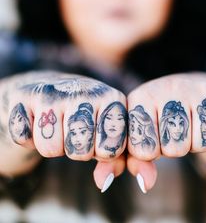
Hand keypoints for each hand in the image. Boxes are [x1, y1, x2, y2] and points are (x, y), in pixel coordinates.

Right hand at [6, 71, 126, 191]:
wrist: (55, 89)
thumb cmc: (88, 116)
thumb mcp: (107, 133)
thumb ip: (114, 160)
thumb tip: (104, 183)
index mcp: (112, 100)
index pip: (111, 149)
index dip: (103, 153)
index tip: (100, 141)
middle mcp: (85, 91)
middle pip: (80, 152)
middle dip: (78, 151)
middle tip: (76, 134)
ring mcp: (54, 92)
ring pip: (50, 148)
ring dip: (54, 146)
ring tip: (59, 128)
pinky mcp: (25, 95)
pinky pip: (24, 138)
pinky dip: (30, 138)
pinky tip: (38, 121)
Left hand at [127, 73, 205, 192]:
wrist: (194, 92)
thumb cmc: (161, 118)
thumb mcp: (141, 134)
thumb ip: (126, 159)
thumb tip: (128, 185)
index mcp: (141, 98)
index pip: (142, 149)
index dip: (151, 151)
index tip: (153, 136)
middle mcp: (167, 88)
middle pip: (173, 148)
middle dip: (174, 147)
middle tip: (174, 129)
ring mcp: (196, 90)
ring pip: (199, 143)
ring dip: (196, 142)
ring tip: (190, 124)